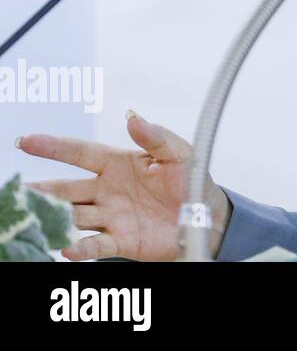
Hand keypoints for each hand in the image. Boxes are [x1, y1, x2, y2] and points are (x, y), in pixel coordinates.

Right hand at [15, 109, 230, 260]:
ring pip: (73, 217)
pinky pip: (94, 245)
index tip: (26, 141)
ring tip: (35, 217)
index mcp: (117, 164)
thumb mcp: (178, 153)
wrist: (205, 215)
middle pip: (67, 189)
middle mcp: (106, 190)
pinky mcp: (120, 240)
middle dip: (43, 189)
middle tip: (21, 190)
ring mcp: (110, 216)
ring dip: (54, 218)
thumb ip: (156, 136)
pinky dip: (80, 248)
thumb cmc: (190, 179)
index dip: (54, 147)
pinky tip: (67, 248)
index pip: (80, 153)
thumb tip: (132, 117)